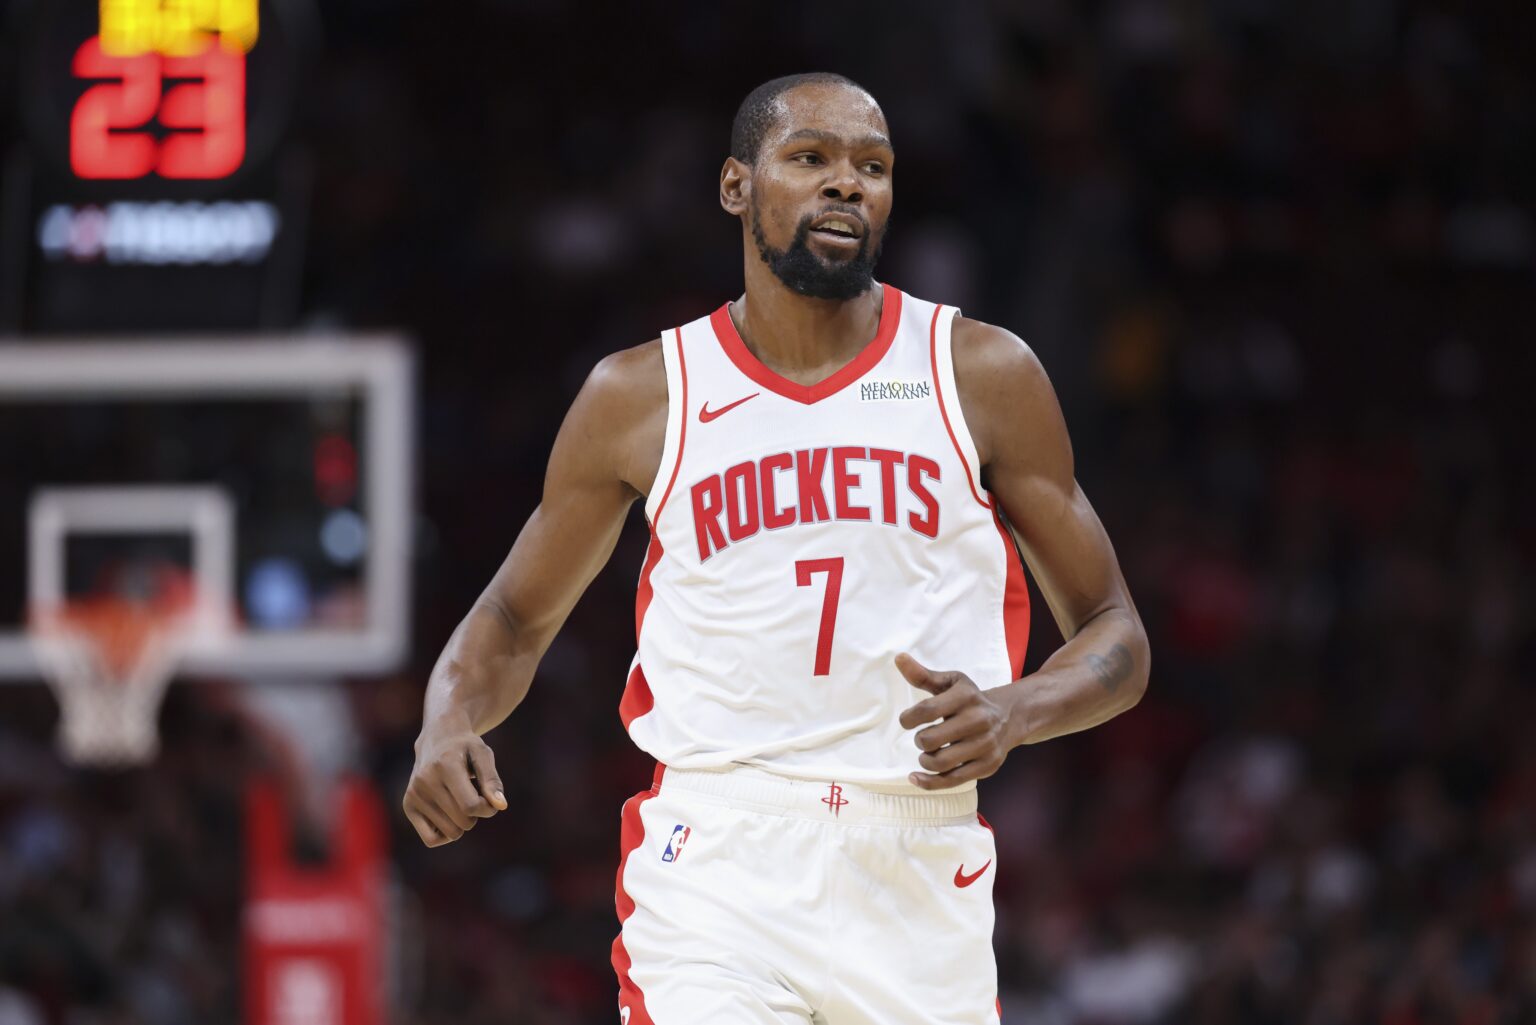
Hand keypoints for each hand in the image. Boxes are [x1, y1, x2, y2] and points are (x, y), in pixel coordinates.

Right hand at [403, 720, 507, 846]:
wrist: (437, 739)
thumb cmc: (465, 748)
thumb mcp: (483, 755)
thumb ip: (492, 780)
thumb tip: (501, 806)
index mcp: (445, 766)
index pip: (471, 806)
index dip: (488, 808)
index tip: (490, 798)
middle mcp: (425, 781)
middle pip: (463, 822)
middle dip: (476, 815)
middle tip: (474, 796)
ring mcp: (414, 795)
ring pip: (451, 833)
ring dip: (462, 822)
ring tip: (460, 801)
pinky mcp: (408, 806)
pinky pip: (431, 840)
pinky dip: (445, 835)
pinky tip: (450, 817)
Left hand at [896, 653, 1012, 789]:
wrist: (1010, 716)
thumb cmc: (971, 699)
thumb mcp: (951, 683)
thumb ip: (923, 675)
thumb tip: (899, 658)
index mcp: (966, 697)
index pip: (926, 710)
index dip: (908, 718)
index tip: (907, 721)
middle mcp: (978, 720)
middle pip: (930, 739)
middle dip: (919, 740)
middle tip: (923, 738)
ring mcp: (984, 745)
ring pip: (940, 762)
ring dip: (925, 760)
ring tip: (927, 753)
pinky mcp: (987, 766)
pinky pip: (952, 780)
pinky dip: (929, 782)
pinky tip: (916, 777)